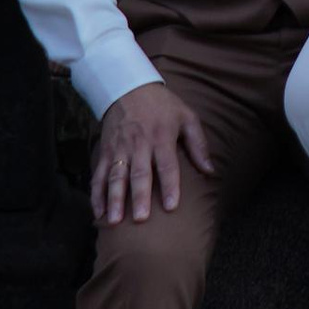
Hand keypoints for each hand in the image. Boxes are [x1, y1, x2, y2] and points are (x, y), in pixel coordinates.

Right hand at [91, 82, 213, 225]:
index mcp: (161, 137)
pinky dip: (97, 193)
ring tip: (114, 221)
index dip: (170, 185)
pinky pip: (99, 174)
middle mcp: (139, 144)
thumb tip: (211, 171)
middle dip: (139, 197)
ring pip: (116, 176)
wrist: (128, 86)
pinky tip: (98, 212)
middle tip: (140, 219)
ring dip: (114, 199)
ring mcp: (120, 148)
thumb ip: (199, 144)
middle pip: (139, 173)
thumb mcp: (186, 116)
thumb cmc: (162, 106)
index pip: (167, 165)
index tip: (172, 207)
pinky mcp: (105, 151)